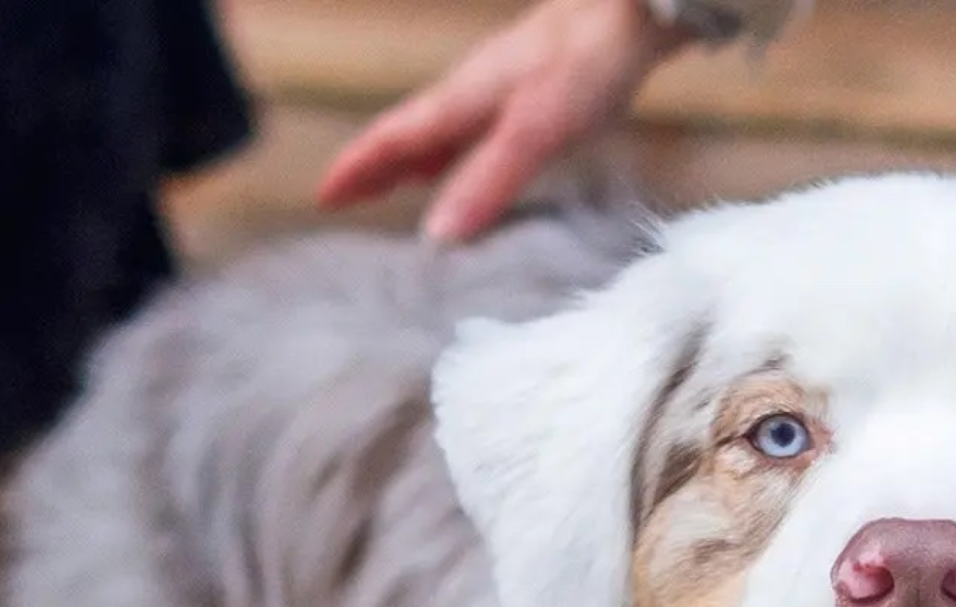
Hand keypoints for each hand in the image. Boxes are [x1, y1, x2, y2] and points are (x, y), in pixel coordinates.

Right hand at [316, 0, 692, 242]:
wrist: (629, 13)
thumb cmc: (583, 63)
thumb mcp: (534, 131)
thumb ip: (487, 181)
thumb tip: (437, 235)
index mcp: (461, 100)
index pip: (393, 138)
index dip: (359, 169)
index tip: (326, 198)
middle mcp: (471, 91)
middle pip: (409, 131)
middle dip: (377, 166)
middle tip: (349, 198)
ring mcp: (501, 85)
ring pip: (442, 126)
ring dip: (415, 157)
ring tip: (400, 186)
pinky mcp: (533, 86)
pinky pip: (476, 123)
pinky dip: (458, 147)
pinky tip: (472, 156)